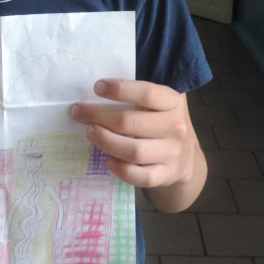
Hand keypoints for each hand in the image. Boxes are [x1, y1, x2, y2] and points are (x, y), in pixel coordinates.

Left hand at [70, 79, 206, 211]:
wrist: (185, 159)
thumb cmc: (162, 124)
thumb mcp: (160, 105)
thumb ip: (138, 97)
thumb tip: (97, 92)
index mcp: (173, 103)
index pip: (147, 93)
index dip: (120, 89)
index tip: (97, 87)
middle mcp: (176, 127)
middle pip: (131, 122)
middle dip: (99, 116)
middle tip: (78, 112)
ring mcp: (172, 153)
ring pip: (134, 150)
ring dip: (106, 142)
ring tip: (90, 133)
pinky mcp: (166, 175)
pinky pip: (140, 177)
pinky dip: (122, 170)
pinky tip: (108, 161)